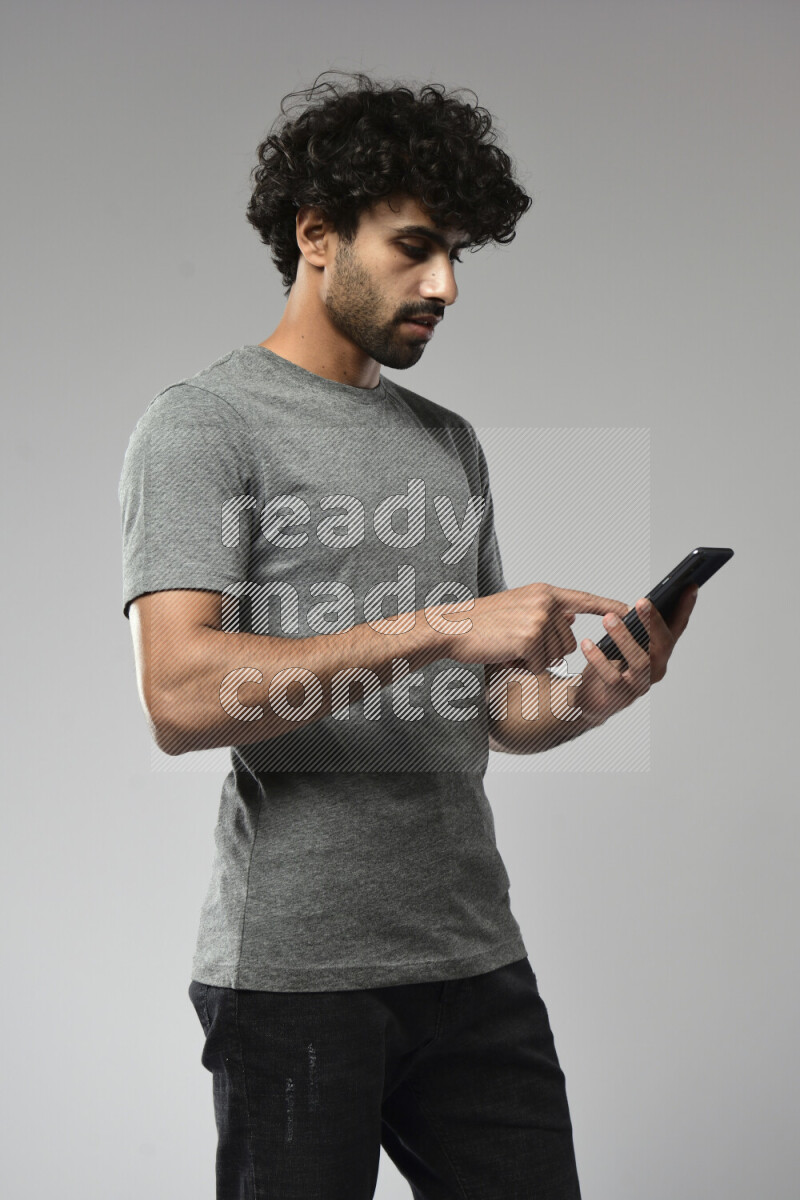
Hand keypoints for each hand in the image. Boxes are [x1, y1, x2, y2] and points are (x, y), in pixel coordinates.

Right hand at [444, 583, 629, 675]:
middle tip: (518, 642)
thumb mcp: (518, 608)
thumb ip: (546, 612)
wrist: (453, 628)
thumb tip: (570, 618)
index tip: (629, 609)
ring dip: (534, 659)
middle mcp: (545, 603)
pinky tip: (506, 654)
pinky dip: (523, 666)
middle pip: (568, 641)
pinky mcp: (529, 639)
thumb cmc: (482, 622)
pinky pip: (539, 665)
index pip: (583, 600)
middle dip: (547, 651)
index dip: (607, 606)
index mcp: (544, 593)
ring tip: (510, 646)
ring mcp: (538, 620)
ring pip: (555, 656)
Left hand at [569, 584, 699, 725]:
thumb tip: (639, 604)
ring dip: (624, 637)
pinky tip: (587, 643)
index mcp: (659, 652)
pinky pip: (612, 677)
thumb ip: (634, 626)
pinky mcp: (620, 696)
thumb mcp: (624, 641)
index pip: (677, 628)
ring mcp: (640, 684)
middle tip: (641, 602)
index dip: (685, 608)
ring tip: (608, 618)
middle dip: (653, 622)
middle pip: (662, 645)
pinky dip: (599, 659)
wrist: (589, 700)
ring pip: (640, 661)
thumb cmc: (609, 665)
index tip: (690, 586)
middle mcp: (656, 668)